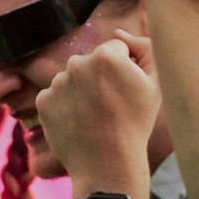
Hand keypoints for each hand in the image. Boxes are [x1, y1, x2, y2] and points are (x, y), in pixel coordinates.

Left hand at [37, 31, 160, 191]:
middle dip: (99, 78)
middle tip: (110, 107)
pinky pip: (56, 96)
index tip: (126, 91)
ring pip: (72, 79)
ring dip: (81, 91)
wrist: (107, 164)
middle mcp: (77, 62)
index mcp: (106, 55)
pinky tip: (79, 123)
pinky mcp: (44, 101)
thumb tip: (120, 34)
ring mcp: (57, 82)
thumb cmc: (135, 125)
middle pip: (91, 63)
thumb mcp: (155, 84)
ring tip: (94, 117)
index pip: (115, 49)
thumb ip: (146, 49)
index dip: (124, 69)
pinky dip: (65, 107)